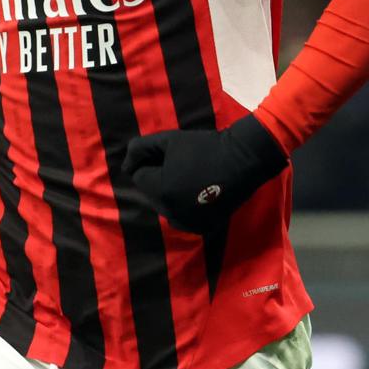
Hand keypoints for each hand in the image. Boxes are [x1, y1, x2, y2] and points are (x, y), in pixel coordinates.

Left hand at [124, 115, 287, 233]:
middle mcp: (170, 212)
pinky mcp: (203, 228)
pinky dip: (187, 208)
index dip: (153, 163)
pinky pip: (183, 219)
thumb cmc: (203, 146)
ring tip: (192, 181)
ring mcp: (187, 223)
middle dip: (160, 181)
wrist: (243, 160)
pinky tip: (201, 195)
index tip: (173, 157)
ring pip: (166, 208)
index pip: (139, 178)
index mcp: (160, 190)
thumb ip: (139, 149)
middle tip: (184, 167)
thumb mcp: (167, 139)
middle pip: (152, 194)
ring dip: (172, 196)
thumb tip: (125, 167)